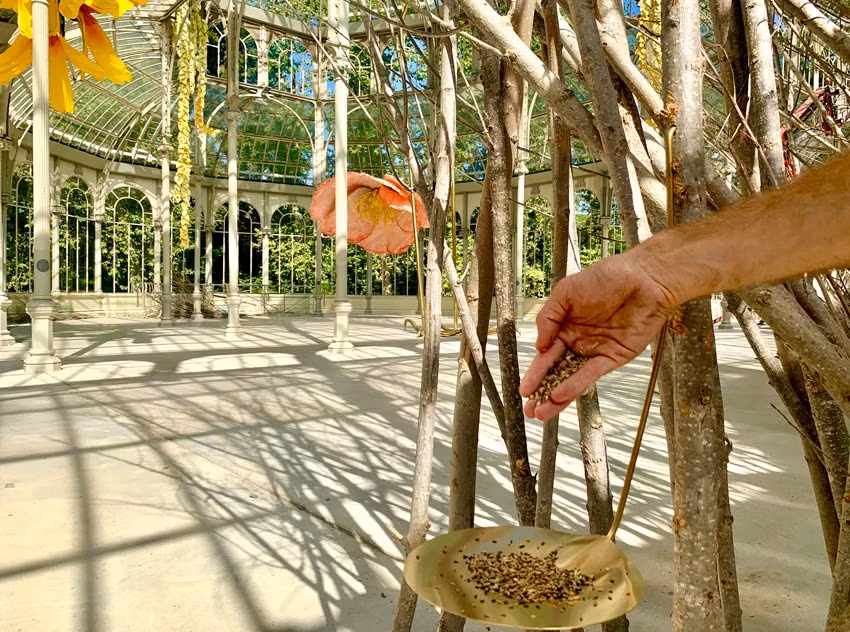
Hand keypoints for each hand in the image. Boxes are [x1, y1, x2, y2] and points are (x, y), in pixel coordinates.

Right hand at [520, 252, 675, 419]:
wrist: (643, 278)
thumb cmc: (606, 277)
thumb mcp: (566, 292)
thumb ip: (548, 318)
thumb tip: (539, 346)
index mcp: (565, 326)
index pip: (546, 355)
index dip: (535, 373)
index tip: (525, 389)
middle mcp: (579, 342)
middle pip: (557, 371)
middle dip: (543, 391)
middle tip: (530, 409)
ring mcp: (596, 351)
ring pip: (572, 378)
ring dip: (557, 397)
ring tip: (542, 412)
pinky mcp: (614, 357)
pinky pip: (592, 374)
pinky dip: (576, 385)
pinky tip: (561, 395)